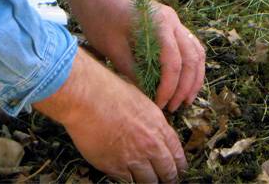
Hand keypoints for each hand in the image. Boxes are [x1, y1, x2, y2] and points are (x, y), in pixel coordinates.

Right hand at [33, 48, 187, 182]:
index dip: (180, 166)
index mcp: (159, 127)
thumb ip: (152, 122)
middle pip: (167, 172)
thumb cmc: (111, 93)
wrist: (88, 98)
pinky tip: (128, 176)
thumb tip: (157, 133)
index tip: (179, 171)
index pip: (177, 154)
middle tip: (168, 181)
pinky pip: (127, 181)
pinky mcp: (114, 166)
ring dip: (149, 181)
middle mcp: (150, 145)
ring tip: (149, 180)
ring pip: (148, 181)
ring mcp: (132, 158)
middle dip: (169, 178)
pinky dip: (129, 179)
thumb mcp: (143, 103)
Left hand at [36, 0, 205, 111]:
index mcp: (158, 24)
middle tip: (174, 107)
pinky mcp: (171, 24)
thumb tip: (147, 97)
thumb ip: (133, 73)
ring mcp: (174, 20)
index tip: (159, 104)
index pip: (173, 63)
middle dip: (185, 87)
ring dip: (194, 77)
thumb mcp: (113, 49)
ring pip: (196, 52)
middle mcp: (172, 20)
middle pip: (191, 58)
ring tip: (185, 99)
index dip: (169, 88)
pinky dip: (191, 65)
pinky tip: (185, 80)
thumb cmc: (100, 18)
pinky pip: (190, 46)